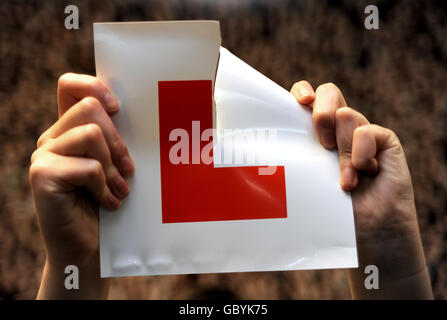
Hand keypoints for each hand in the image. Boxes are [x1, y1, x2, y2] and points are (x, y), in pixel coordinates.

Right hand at [30, 73, 134, 298]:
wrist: (89, 246)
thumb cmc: (108, 202)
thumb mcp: (116, 164)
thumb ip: (116, 140)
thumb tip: (143, 114)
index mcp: (70, 130)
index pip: (70, 85)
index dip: (93, 84)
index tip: (117, 107)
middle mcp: (53, 137)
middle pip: (89, 107)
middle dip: (117, 140)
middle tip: (127, 169)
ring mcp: (44, 154)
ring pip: (91, 134)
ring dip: (112, 166)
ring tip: (119, 189)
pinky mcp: (42, 174)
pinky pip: (88, 166)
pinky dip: (104, 186)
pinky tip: (108, 202)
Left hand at [291, 81, 431, 298]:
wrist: (366, 231)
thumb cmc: (331, 208)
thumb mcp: (307, 179)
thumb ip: (298, 155)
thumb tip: (274, 138)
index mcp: (316, 134)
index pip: (306, 98)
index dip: (302, 92)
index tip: (300, 103)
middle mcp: (339, 129)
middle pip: (328, 93)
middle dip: (321, 112)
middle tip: (322, 143)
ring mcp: (362, 133)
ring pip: (346, 115)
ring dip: (342, 152)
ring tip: (345, 179)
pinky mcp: (385, 141)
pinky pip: (368, 132)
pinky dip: (361, 155)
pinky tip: (361, 175)